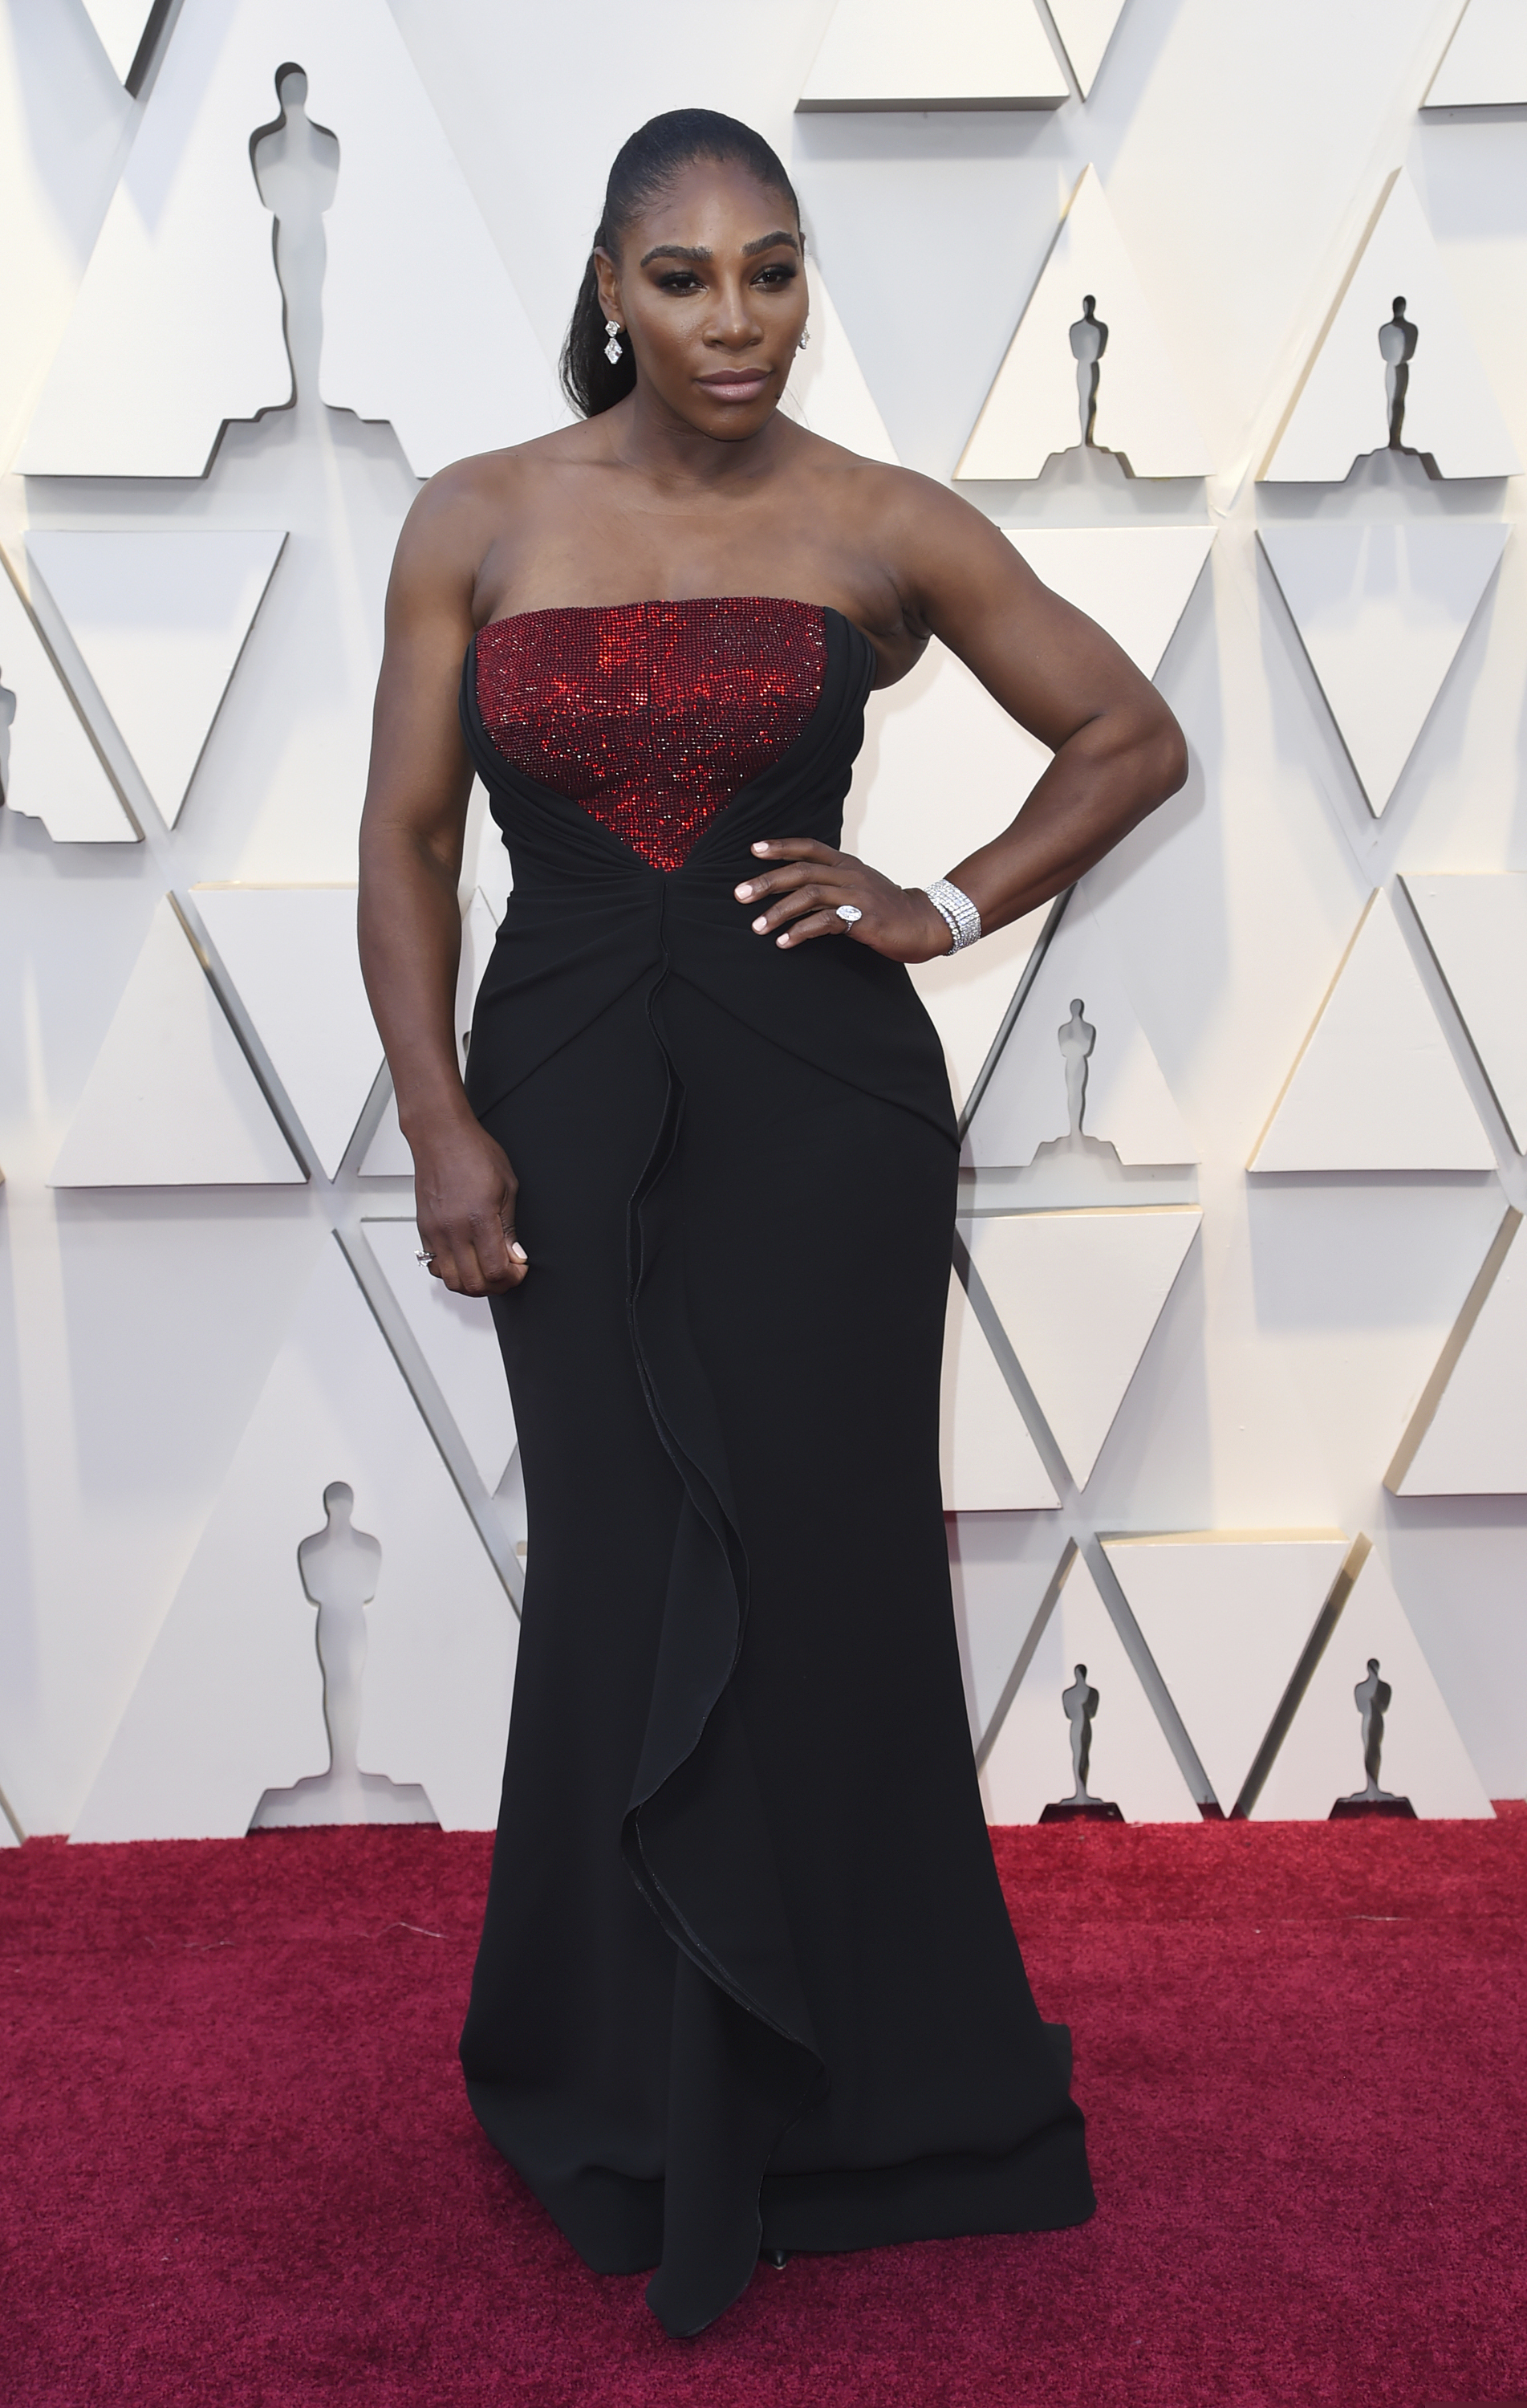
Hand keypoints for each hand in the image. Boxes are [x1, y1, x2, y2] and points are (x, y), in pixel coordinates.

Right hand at [410, 1118, 527, 1296]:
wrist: (440, 1136)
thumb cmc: (472, 1152)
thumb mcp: (507, 1186)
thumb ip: (509, 1227)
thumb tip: (515, 1255)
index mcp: (478, 1218)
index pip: (495, 1270)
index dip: (512, 1278)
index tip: (519, 1270)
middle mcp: (453, 1230)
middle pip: (474, 1283)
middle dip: (496, 1286)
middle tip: (507, 1275)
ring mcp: (435, 1232)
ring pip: (451, 1281)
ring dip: (473, 1285)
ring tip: (487, 1273)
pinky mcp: (424, 1230)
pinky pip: (435, 1266)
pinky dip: (451, 1273)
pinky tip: (466, 1263)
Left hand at [734, 839, 952, 962]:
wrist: (924, 923)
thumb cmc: (887, 908)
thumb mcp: (859, 886)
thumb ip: (832, 883)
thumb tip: (796, 888)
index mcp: (847, 864)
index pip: (809, 847)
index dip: (781, 846)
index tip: (753, 850)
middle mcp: (850, 875)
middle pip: (801, 871)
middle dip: (767, 881)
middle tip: (740, 894)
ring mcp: (857, 896)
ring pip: (810, 895)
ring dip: (779, 911)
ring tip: (757, 926)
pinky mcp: (864, 920)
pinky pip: (826, 922)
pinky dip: (801, 931)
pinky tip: (785, 942)